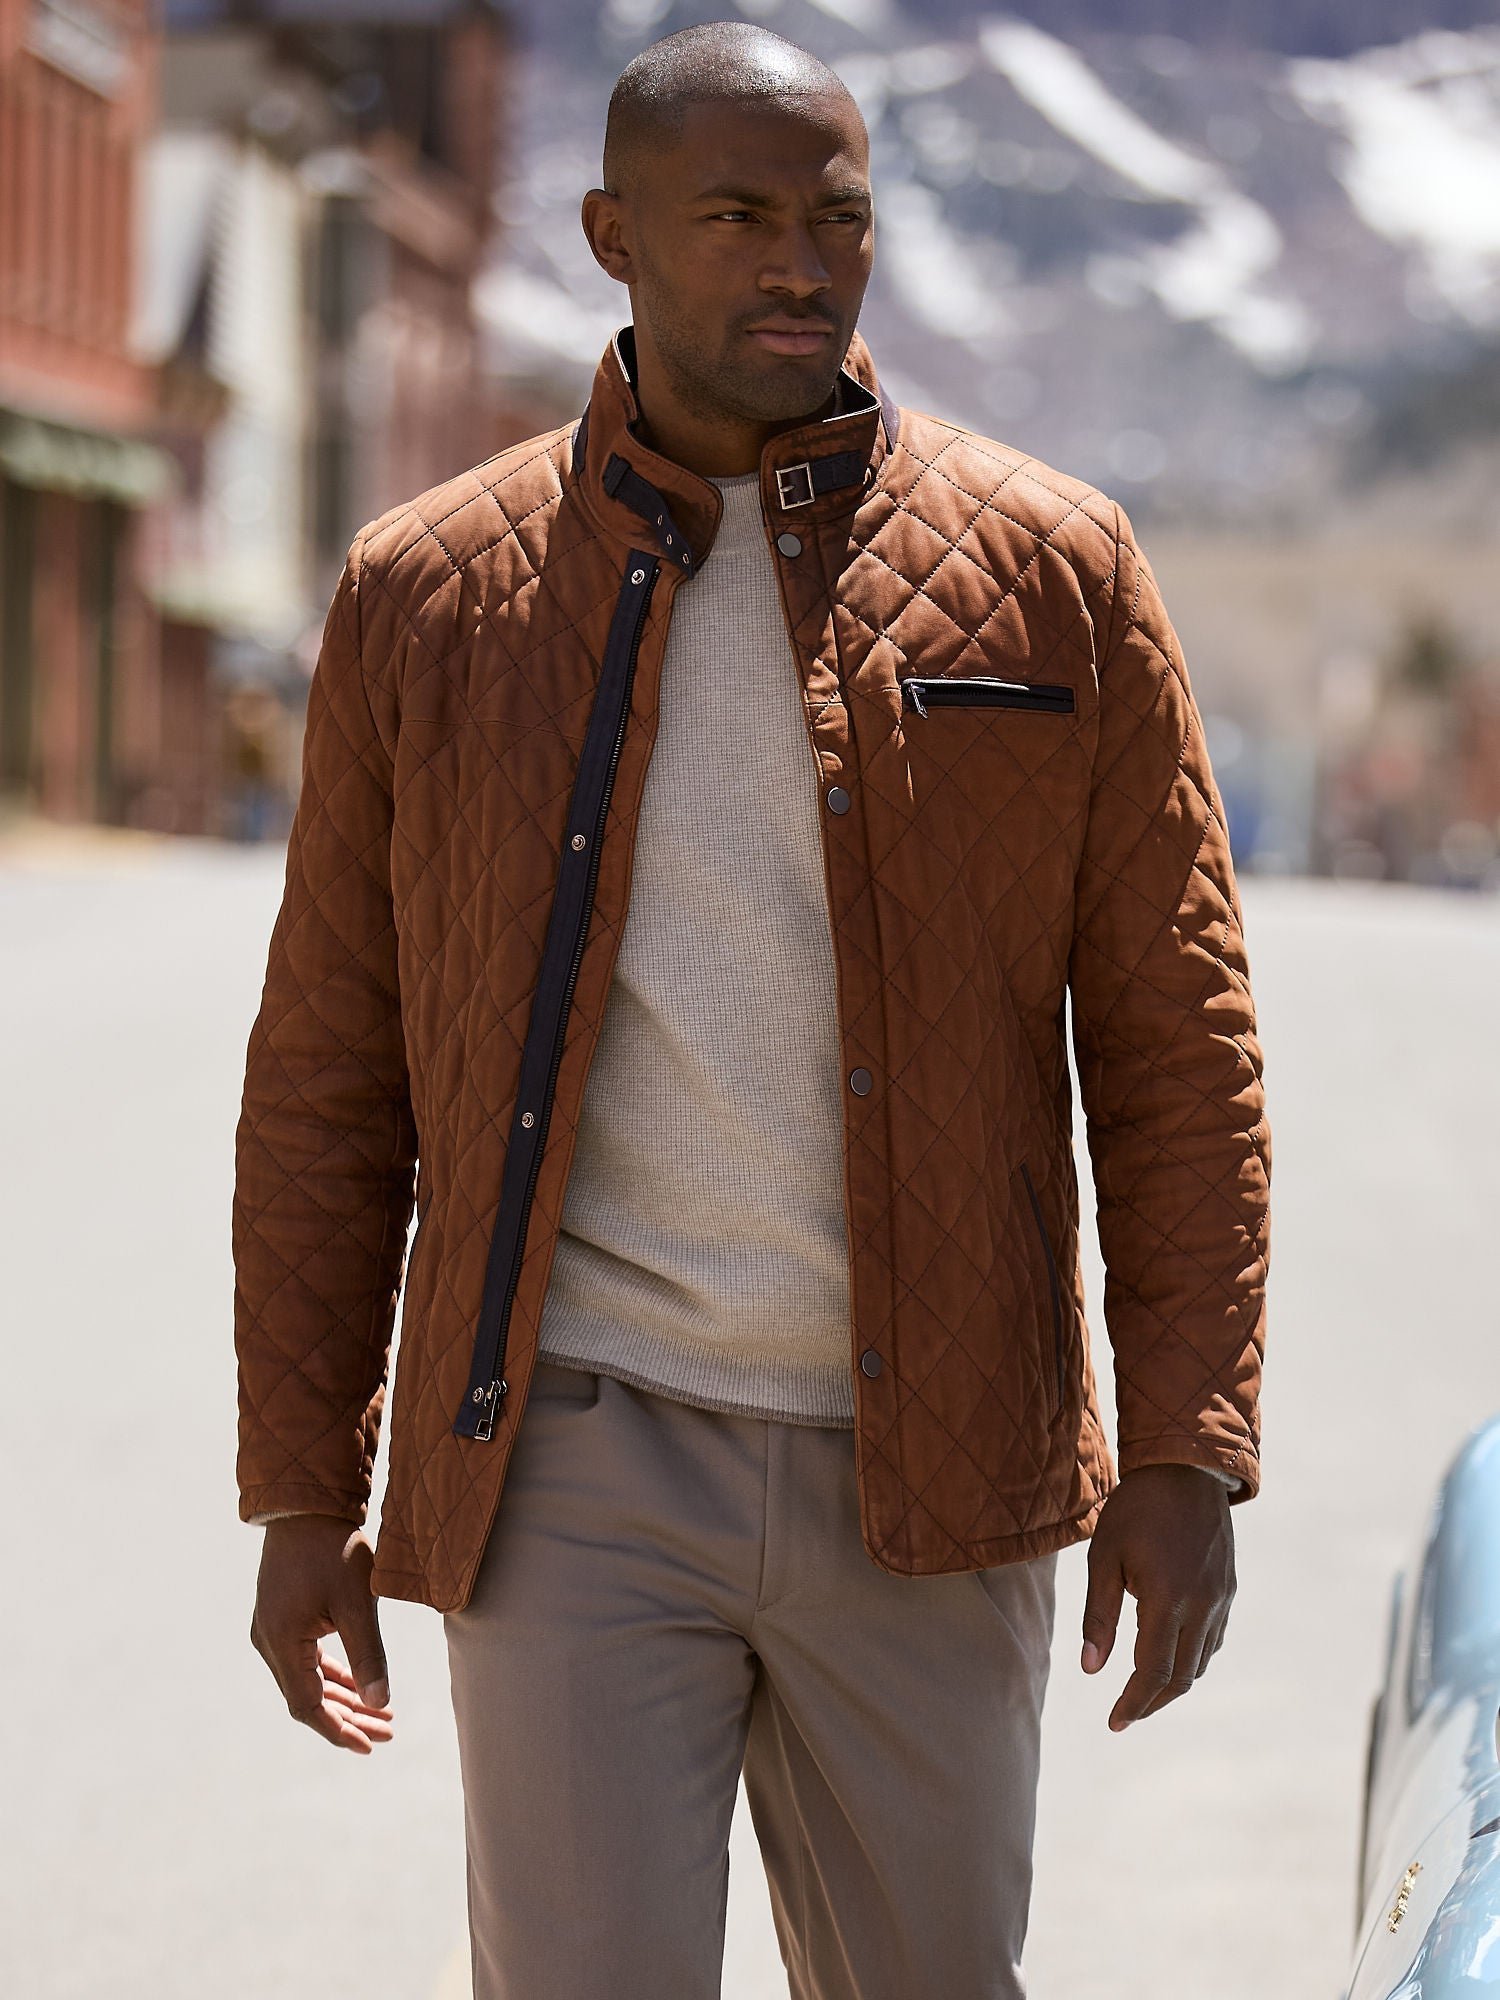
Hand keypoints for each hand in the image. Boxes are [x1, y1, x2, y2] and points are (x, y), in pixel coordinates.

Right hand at [250, 1516, 394, 1753]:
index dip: (339, 1729)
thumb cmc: (332, 1548)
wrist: (306, 1504)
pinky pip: (306, 1659)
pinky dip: (333, 1675)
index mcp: (281, 1642)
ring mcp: (273, 1629)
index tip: (370, 1746)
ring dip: (343, 1698)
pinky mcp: (283, 1617)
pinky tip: (358, 1685)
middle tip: (386, 1733)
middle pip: (308, 1698)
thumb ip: (367, 1654)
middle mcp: (269, 1641)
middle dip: (348, 1718)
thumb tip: (380, 1701)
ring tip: (381, 1715)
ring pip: (308, 1680)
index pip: (308, 1705)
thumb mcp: (356, 1602)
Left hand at [1080, 1463, 1234, 1731]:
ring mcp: (1221, 1598)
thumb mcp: (1105, 1556)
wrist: (1186, 1468)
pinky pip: (1213, 1638)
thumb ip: (1098, 1615)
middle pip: (1182, 1677)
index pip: (1153, 1672)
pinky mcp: (1229, 1587)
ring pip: (1201, 1661)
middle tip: (1125, 1715)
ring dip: (1174, 1683)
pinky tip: (1171, 1654)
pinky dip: (1192, 1657)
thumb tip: (1091, 1670)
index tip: (1114, 1723)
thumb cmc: (1136, 1509)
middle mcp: (1202, 1606)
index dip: (1133, 1703)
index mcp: (1167, 1600)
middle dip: (1152, 1702)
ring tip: (1144, 1690)